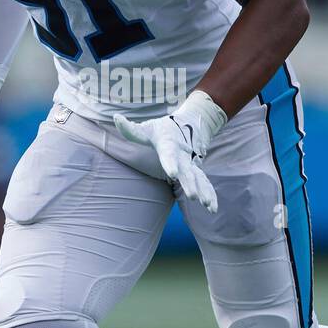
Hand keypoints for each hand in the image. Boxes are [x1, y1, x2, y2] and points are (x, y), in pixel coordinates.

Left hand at [113, 90, 225, 213]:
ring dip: (203, 192)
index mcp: (169, 144)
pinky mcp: (196, 171)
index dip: (170, 163)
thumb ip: (130, 128)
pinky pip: (205, 183)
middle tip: (193, 196)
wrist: (187, 125)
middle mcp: (182, 155)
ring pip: (199, 179)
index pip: (169, 154)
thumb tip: (116, 118)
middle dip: (190, 183)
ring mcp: (191, 164)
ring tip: (206, 205)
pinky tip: (212, 209)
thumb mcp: (146, 128)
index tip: (173, 174)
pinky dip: (210, 194)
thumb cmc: (160, 130)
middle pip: (187, 171)